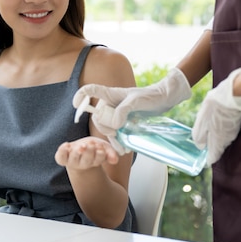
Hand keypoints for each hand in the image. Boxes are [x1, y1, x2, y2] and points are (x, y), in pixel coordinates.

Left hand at [55, 137, 119, 169]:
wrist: (80, 149)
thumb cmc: (93, 148)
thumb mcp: (105, 148)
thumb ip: (111, 153)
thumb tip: (115, 160)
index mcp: (94, 161)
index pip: (98, 160)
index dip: (100, 155)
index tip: (101, 148)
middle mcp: (83, 163)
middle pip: (86, 161)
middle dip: (89, 152)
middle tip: (91, 144)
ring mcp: (72, 161)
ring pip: (74, 159)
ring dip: (78, 152)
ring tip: (81, 146)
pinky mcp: (62, 158)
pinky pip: (60, 157)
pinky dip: (62, 151)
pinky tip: (67, 145)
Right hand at [73, 67, 191, 137]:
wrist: (164, 100)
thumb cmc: (149, 96)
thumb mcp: (136, 101)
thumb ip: (123, 111)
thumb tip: (114, 125)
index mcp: (110, 94)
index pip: (90, 91)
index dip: (81, 96)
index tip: (76, 105)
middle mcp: (111, 104)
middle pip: (98, 117)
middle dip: (104, 126)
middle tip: (115, 132)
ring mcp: (117, 114)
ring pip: (107, 128)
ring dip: (112, 138)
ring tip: (121, 148)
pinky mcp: (124, 123)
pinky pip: (116, 134)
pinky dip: (118, 142)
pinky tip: (124, 149)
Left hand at [192, 67, 240, 165]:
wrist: (232, 95)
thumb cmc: (214, 110)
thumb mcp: (201, 124)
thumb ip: (199, 137)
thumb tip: (201, 147)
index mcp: (217, 143)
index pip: (213, 158)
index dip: (208, 159)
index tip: (203, 160)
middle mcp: (227, 140)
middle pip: (218, 149)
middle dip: (211, 148)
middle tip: (203, 143)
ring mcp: (233, 132)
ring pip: (222, 139)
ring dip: (216, 137)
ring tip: (208, 130)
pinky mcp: (236, 124)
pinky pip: (226, 131)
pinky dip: (220, 130)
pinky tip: (216, 122)